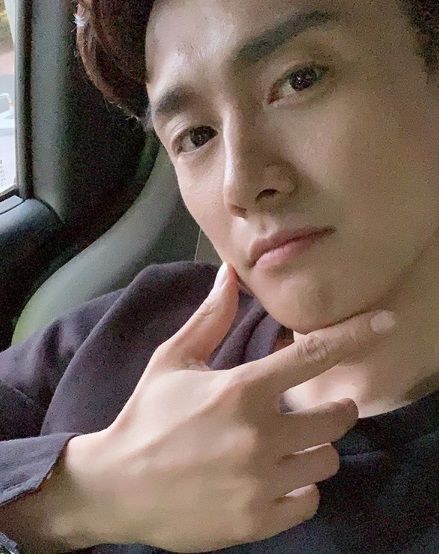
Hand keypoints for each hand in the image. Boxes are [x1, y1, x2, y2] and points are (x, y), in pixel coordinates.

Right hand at [67, 263, 395, 552]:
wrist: (117, 485)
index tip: (385, 322)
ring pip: (327, 460)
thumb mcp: (174, 360)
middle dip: (332, 409)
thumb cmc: (148, 416)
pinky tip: (274, 479)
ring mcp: (261, 482)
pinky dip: (299, 488)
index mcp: (241, 390)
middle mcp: (259, 435)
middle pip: (336, 417)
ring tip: (287, 446)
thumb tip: (230, 273)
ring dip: (314, 449)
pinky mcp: (257, 520)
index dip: (355, 335)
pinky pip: (309, 500)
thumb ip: (210, 317)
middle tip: (313, 409)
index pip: (314, 357)